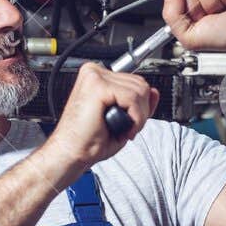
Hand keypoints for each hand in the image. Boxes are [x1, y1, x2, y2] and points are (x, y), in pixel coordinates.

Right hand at [41, 61, 159, 176]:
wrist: (70, 153)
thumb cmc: (88, 141)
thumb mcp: (123, 118)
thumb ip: (139, 103)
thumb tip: (155, 91)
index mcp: (97, 77)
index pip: (135, 82)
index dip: (140, 106)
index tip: (129, 123)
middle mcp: (95, 72)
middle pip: (141, 84)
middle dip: (141, 111)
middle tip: (126, 128)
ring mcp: (95, 76)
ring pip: (140, 90)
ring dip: (138, 116)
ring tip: (122, 129)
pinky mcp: (97, 86)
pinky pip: (133, 98)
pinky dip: (135, 118)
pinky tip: (122, 128)